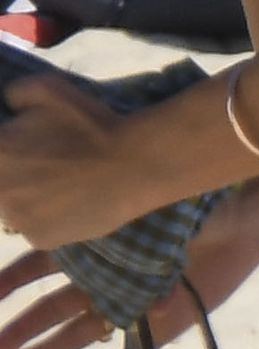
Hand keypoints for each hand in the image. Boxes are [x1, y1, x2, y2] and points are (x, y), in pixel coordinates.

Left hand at [0, 76, 155, 248]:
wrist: (134, 166)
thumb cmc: (90, 124)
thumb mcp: (45, 87)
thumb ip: (15, 95)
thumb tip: (10, 107)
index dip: (11, 151)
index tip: (27, 150)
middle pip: (1, 183)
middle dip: (15, 175)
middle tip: (46, 170)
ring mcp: (18, 218)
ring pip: (12, 207)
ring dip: (27, 199)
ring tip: (57, 189)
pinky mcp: (41, 240)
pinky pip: (33, 229)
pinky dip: (46, 221)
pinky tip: (67, 207)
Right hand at [0, 181, 258, 348]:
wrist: (238, 219)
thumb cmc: (188, 200)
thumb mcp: (138, 204)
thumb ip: (106, 215)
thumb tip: (60, 219)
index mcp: (94, 247)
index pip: (40, 265)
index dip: (13, 281)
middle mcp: (109, 279)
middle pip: (53, 308)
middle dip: (21, 329)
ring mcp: (134, 305)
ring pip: (80, 336)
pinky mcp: (164, 327)